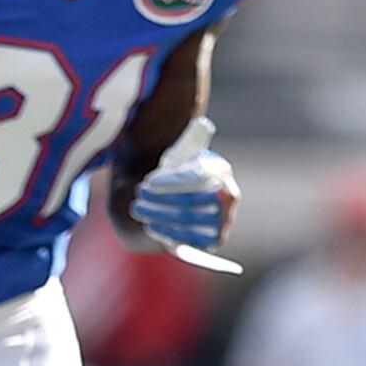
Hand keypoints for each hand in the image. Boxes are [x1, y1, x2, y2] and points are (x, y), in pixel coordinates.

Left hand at [127, 114, 239, 257]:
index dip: (171, 182)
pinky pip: (191, 239)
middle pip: (193, 201)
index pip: (197, 178)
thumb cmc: (177, 175)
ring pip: (189, 220)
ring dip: (160, 215)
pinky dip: (168, 232)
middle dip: (162, 198)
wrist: (178, 204)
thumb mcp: (182, 153)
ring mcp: (222, 222)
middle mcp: (228, 198)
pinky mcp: (212, 241)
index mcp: (221, 172)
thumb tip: (202, 124)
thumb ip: (192, 137)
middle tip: (138, 194)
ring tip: (137, 208)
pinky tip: (150, 224)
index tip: (148, 182)